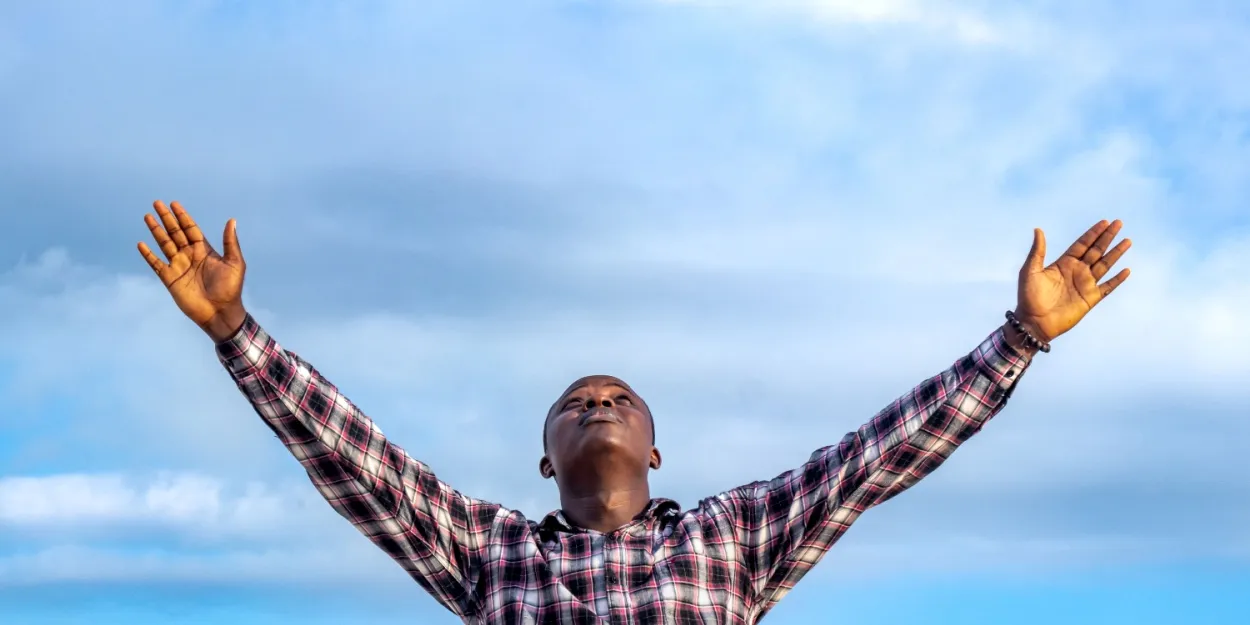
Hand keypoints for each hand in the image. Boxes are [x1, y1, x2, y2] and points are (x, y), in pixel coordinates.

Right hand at [137, 200, 247, 341]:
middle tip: (157, 203)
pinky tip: (141, 244)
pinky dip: (148, 254)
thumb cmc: (230, 289)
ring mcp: (179, 266)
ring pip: (164, 244)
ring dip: (156, 231)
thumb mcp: (234, 263)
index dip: (183, 216)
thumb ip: (230, 242)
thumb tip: (232, 220)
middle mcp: (190, 256)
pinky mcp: (170, 279)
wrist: (219, 312)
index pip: (191, 229)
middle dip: (167, 218)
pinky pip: (156, 263)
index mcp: (204, 250)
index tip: (174, 204)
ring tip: (148, 216)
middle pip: (175, 232)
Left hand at [1014, 219, 1131, 343]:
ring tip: (1127, 241)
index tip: (1104, 222)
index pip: (1082, 244)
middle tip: (1119, 223)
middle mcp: (1076, 271)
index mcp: (1063, 263)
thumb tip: (1038, 229)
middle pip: (1096, 250)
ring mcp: (1085, 284)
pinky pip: (1108, 287)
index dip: (1093, 233)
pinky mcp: (1090, 298)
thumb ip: (1037, 251)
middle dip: (1107, 237)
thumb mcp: (1030, 270)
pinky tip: (1126, 270)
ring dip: (1116, 253)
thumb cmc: (1028, 296)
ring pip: (1105, 265)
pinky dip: (1117, 279)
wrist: (1034, 322)